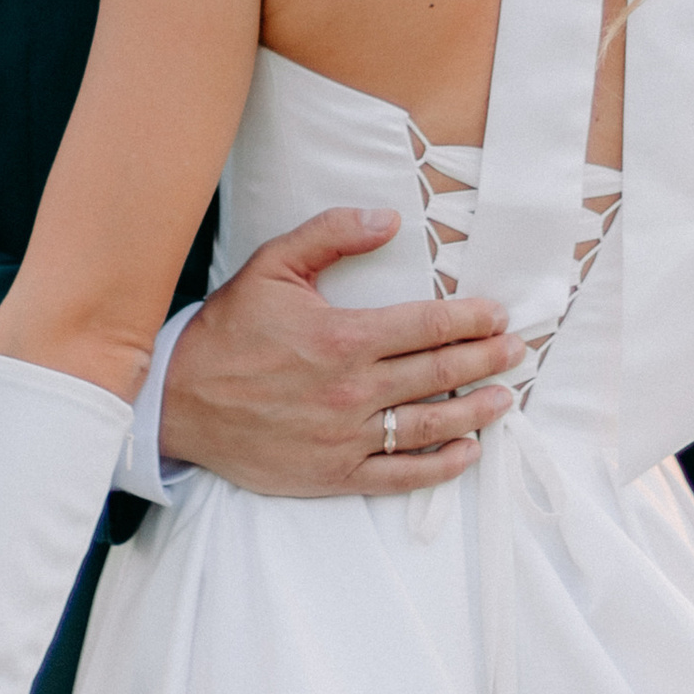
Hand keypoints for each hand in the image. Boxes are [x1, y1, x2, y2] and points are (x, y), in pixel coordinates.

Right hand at [159, 205, 515, 497]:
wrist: (178, 400)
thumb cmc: (227, 332)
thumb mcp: (272, 266)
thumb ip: (332, 235)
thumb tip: (388, 219)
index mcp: (343, 337)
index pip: (428, 326)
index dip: (471, 320)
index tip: (497, 315)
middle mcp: (352, 389)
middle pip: (439, 372)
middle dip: (486, 359)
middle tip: (515, 350)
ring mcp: (346, 435)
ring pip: (429, 424)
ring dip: (476, 410)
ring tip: (505, 398)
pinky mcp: (334, 472)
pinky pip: (400, 474)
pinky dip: (440, 466)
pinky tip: (468, 452)